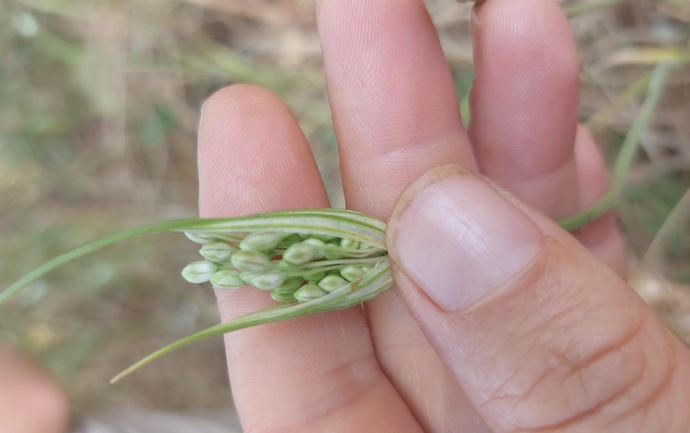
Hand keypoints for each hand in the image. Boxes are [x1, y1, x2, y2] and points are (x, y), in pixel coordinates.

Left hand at [196, 0, 689, 431]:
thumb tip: (444, 220)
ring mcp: (520, 405)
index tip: (243, 115)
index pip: (299, 365)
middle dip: (384, 135)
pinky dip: (562, 200)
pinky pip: (564, 281)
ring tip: (502, 16)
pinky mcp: (595, 379)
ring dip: (493, 134)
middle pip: (390, 280)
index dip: (266, 240)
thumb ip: (543, 375)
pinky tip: (549, 116)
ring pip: (484, 259)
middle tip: (369, 8)